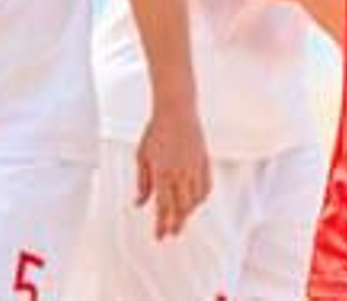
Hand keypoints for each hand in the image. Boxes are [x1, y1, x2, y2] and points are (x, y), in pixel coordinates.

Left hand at [135, 102, 211, 239]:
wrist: (176, 110)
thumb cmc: (156, 130)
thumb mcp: (142, 156)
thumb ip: (143, 182)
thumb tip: (139, 202)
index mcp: (163, 173)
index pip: (163, 207)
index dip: (162, 224)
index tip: (159, 236)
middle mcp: (181, 173)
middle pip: (181, 208)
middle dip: (176, 224)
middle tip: (172, 233)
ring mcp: (195, 168)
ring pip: (195, 200)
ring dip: (188, 213)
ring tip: (181, 219)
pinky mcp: (204, 161)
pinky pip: (206, 187)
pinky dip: (201, 198)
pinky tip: (196, 202)